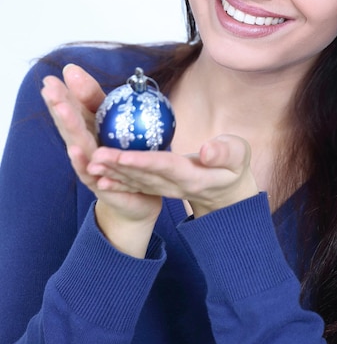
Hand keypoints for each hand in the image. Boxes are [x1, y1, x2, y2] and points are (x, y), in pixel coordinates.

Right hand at [41, 65, 162, 256]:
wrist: (139, 196)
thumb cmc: (124, 155)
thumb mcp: (114, 121)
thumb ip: (94, 98)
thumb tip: (71, 69)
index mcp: (89, 131)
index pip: (73, 109)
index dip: (62, 94)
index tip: (51, 78)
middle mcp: (84, 148)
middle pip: (70, 126)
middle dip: (60, 107)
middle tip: (50, 89)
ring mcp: (89, 166)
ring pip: (78, 145)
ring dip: (69, 127)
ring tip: (62, 109)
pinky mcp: (99, 184)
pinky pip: (90, 172)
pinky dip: (81, 161)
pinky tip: (75, 149)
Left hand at [86, 134, 258, 217]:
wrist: (229, 192)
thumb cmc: (236, 165)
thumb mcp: (239, 156)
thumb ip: (226, 153)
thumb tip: (207, 151)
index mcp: (195, 177)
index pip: (166, 167)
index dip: (144, 162)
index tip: (123, 155)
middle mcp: (176, 186)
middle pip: (145, 175)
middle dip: (119, 166)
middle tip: (95, 155)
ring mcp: (166, 189)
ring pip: (137, 181)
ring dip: (113, 173)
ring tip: (91, 162)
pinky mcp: (160, 187)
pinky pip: (137, 184)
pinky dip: (118, 179)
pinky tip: (99, 174)